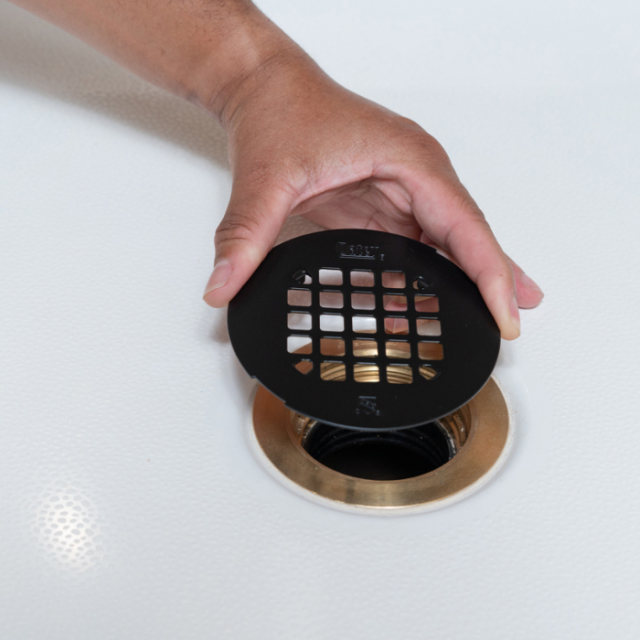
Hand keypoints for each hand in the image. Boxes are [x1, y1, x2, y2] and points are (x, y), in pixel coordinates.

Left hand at [203, 52, 541, 338]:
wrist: (264, 86)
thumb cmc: (282, 108)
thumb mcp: (265, 177)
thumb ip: (245, 235)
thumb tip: (223, 287)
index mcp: (410, 162)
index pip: (465, 225)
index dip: (491, 273)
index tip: (508, 313)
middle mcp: (416, 174)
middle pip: (467, 235)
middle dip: (492, 280)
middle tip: (511, 325)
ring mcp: (401, 188)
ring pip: (447, 240)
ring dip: (467, 278)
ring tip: (490, 317)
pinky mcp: (382, 201)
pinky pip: (416, 242)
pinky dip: (431, 271)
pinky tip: (436, 296)